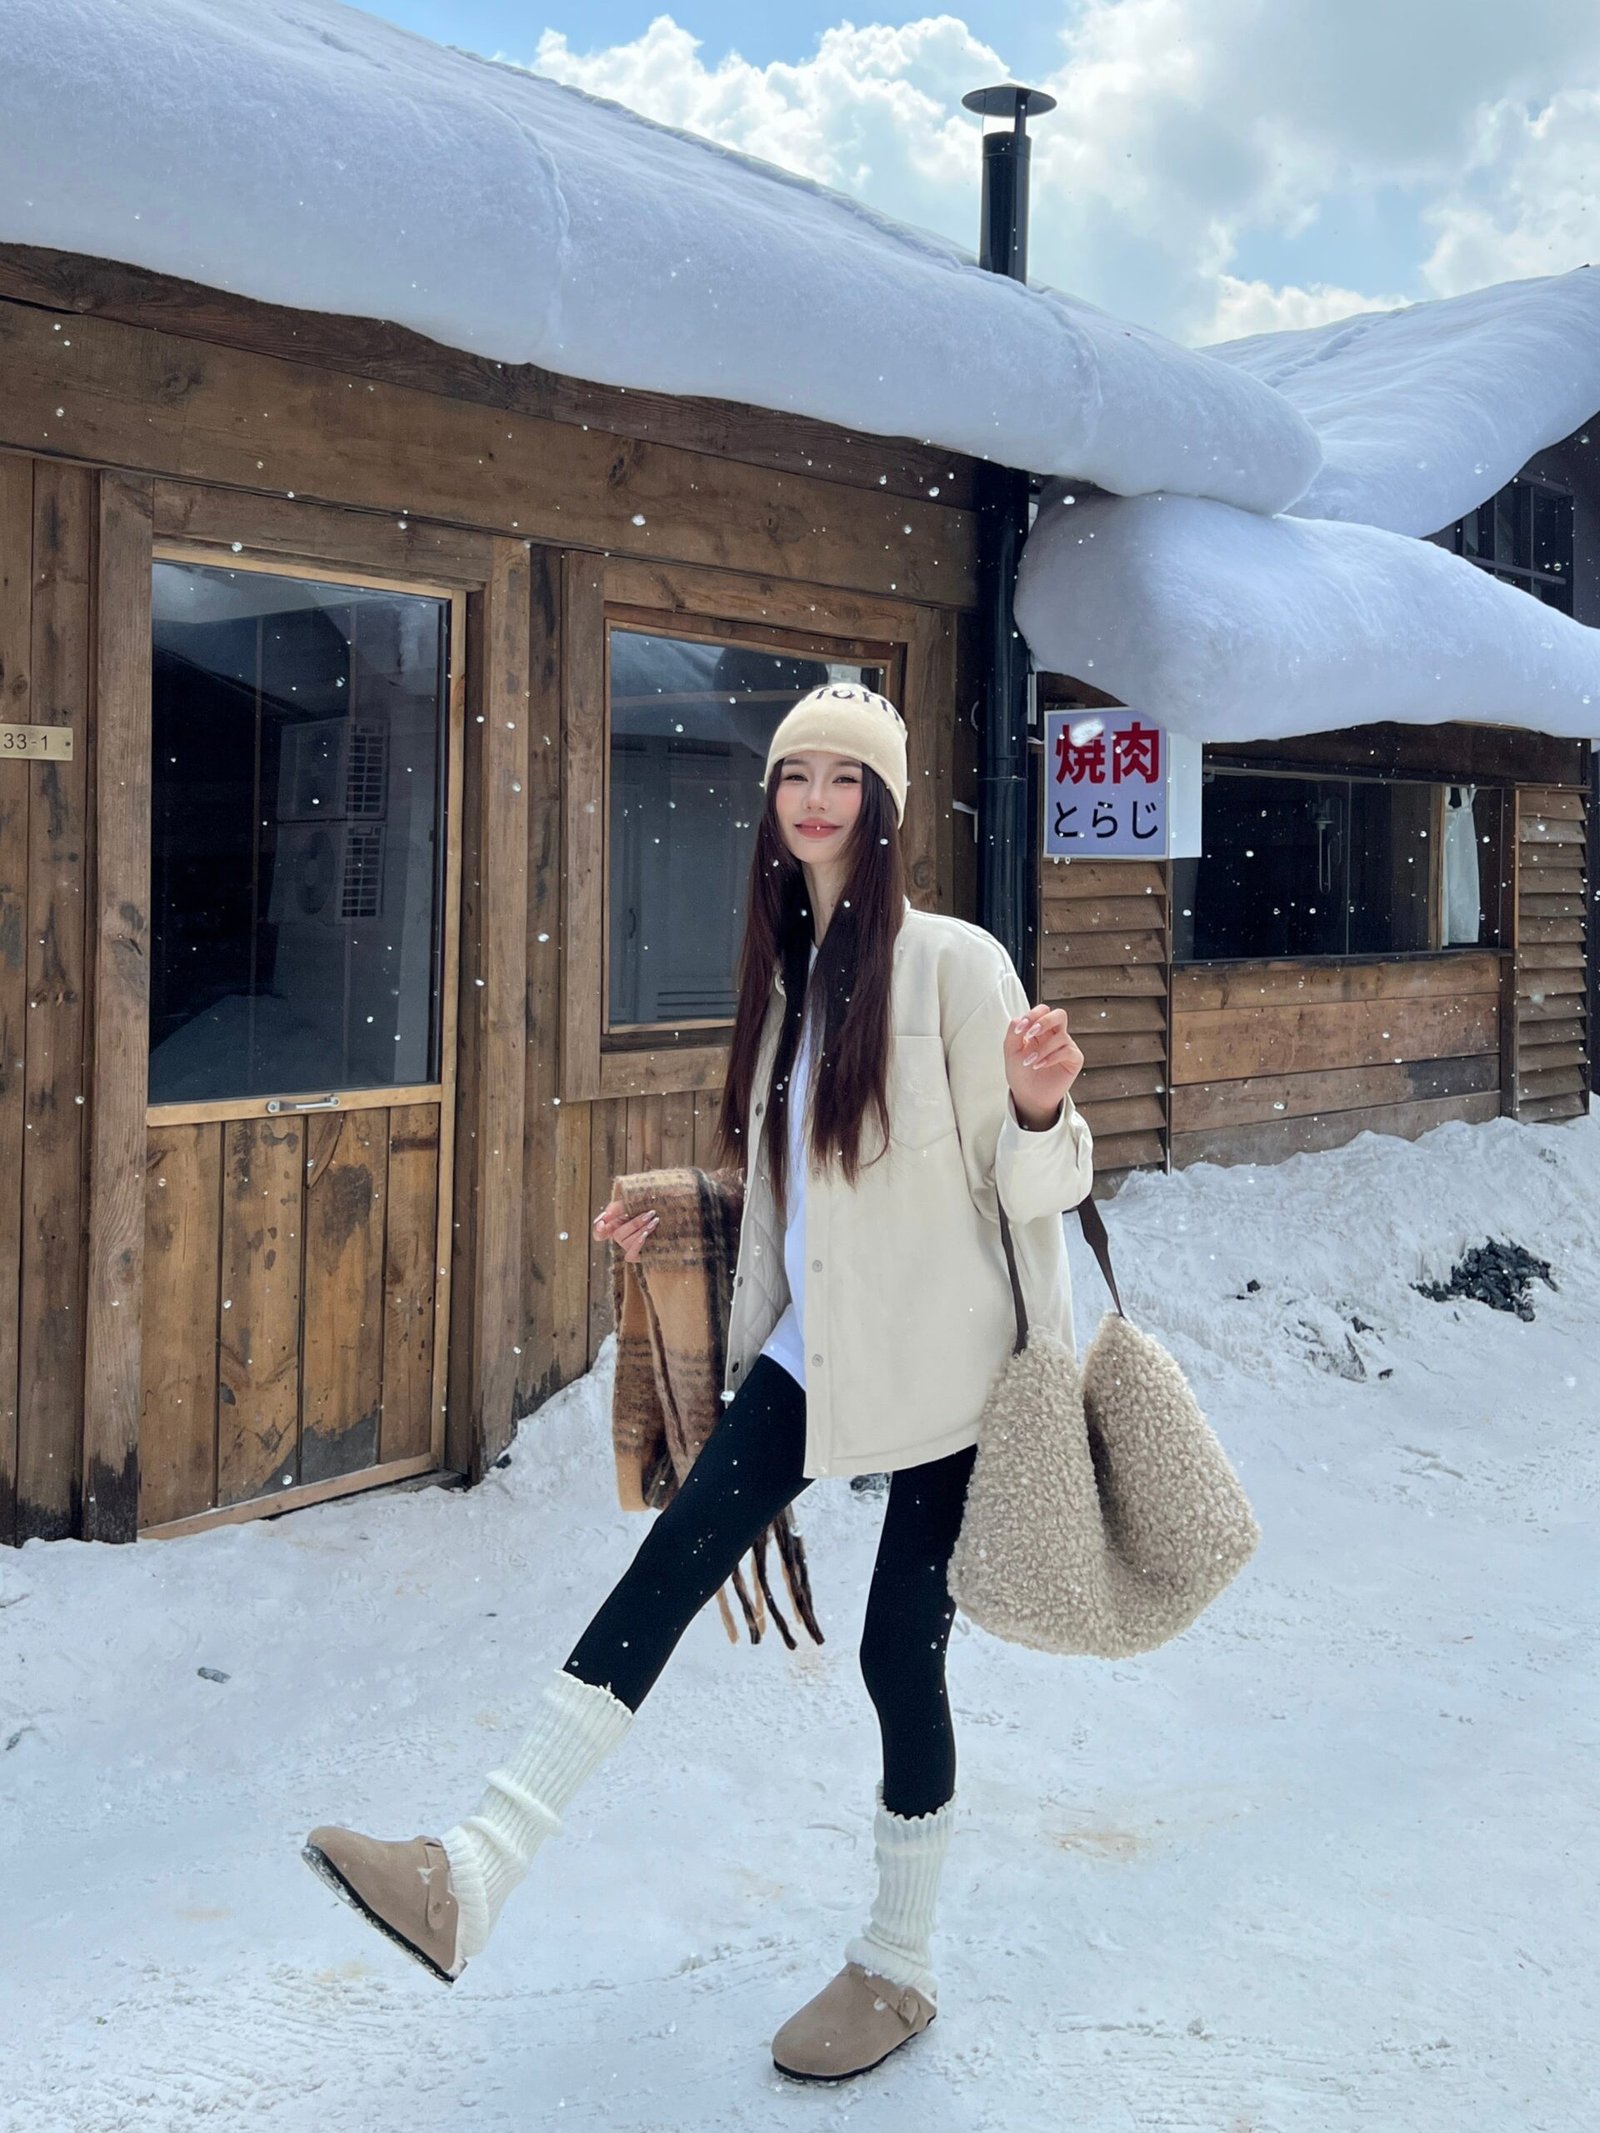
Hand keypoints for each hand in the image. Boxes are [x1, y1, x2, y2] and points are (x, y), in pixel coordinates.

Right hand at [592, 1197, 658, 1262]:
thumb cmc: (651, 1209)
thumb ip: (618, 1207)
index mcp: (616, 1224)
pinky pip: (630, 1254)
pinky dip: (638, 1243)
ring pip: (626, 1242)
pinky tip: (646, 1235)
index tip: (601, 1223)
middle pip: (617, 1234)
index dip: (598, 1230)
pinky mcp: (635, 1257)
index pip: (599, 1232)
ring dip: (641, 1230)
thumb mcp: (634, 1203)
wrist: (672, 1219)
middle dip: (634, 1223)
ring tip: (654, 1221)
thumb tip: (606, 1215)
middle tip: (650, 1213)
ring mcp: (627, 1247)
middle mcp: (620, 1237)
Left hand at [1003, 1004, 1083, 1128]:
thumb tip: (1018, 1019)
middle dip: (1045, 1021)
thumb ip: (1013, 1033)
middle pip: (1060, 1015)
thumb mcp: (1011, 1051)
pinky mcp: (1073, 1060)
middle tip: (1031, 1033)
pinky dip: (1051, 1057)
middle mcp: (1055, 1035)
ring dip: (1042, 1048)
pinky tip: (1039, 1065)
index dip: (1033, 1015)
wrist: (1027, 1095)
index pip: (1043, 1011)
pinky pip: (1067, 1051)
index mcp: (1040, 1029)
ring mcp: (1065, 1046)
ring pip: (1061, 1036)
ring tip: (1030, 1061)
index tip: (1020, 1029)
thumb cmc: (1020, 1073)